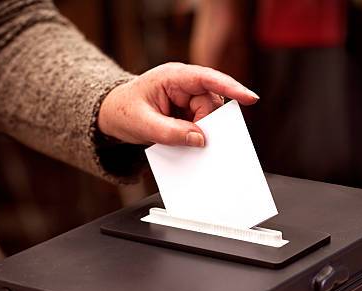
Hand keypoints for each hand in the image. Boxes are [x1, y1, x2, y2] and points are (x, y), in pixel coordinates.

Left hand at [98, 62, 258, 147]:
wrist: (112, 115)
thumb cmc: (123, 111)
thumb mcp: (143, 125)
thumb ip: (171, 133)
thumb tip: (200, 139)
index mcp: (173, 77)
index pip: (208, 79)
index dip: (231, 88)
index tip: (250, 99)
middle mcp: (184, 84)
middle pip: (211, 104)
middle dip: (207, 124)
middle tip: (195, 141)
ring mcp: (187, 98)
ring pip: (209, 116)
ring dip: (201, 131)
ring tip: (180, 140)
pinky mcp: (188, 112)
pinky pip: (202, 124)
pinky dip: (197, 135)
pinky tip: (186, 142)